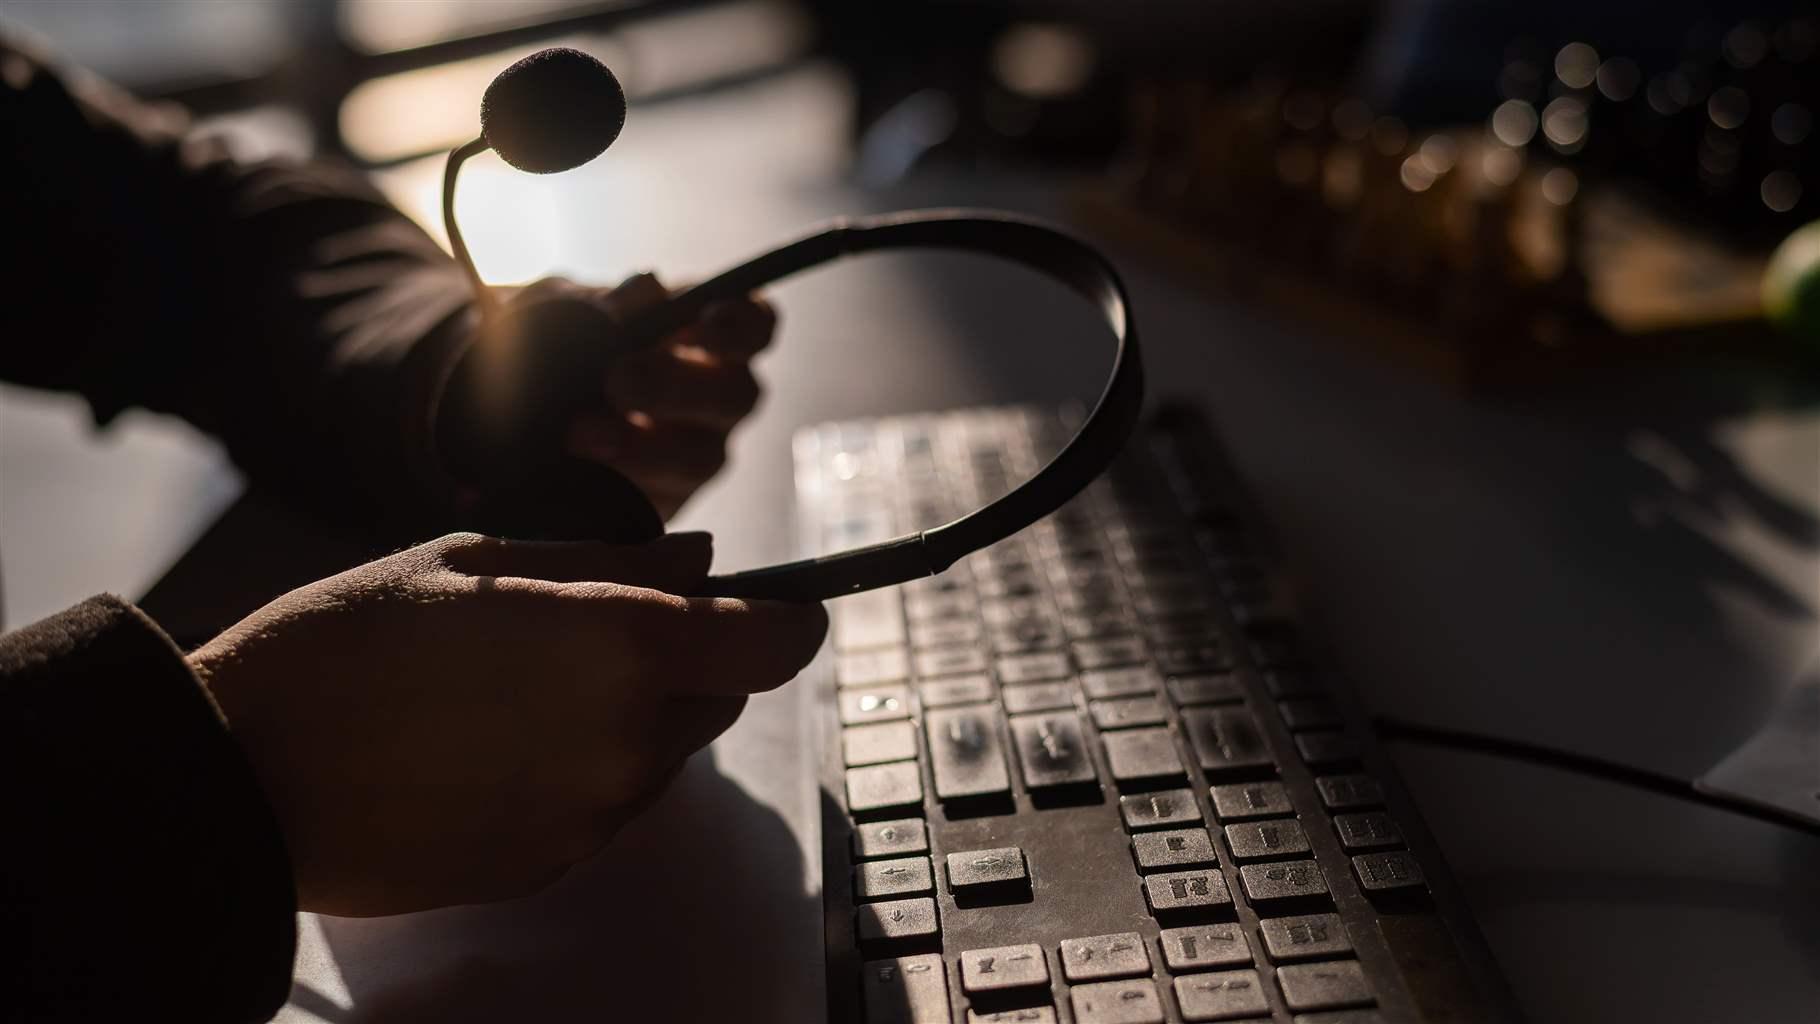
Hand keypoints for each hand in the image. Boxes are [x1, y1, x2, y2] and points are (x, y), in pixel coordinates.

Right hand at [187, 531, 825, 916]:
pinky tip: (496, 741)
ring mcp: (591, 815)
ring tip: (525, 683)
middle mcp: (624, 740)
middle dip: (693, 658)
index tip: (773, 602)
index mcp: (617, 646)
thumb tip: (701, 562)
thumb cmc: (346, 642)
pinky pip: (607, 804)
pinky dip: (585, 769)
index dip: (786, 617)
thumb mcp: (475, 559)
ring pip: (665, 753)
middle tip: (601, 625)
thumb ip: (609, 561)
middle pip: (721, 698)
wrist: (242, 773)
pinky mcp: (552, 864)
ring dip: (633, 714)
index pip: (773, 644)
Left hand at [569, 273, 776, 518]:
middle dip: (679, 386)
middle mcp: (713, 400)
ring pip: (701, 457)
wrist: (497, 414)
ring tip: (580, 434)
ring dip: (644, 446)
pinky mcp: (660, 504)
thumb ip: (598, 300)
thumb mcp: (558, 310)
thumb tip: (646, 288)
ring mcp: (693, 456)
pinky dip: (614, 484)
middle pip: (737, 395)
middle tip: (619, 380)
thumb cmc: (550, 344)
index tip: (707, 320)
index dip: (743, 324)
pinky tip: (573, 469)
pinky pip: (656, 502)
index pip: (754, 327)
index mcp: (703, 339)